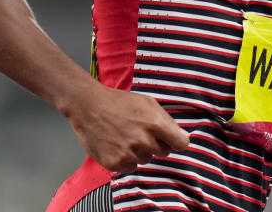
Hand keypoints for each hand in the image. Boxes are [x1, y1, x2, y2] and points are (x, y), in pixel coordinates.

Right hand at [67, 83, 189, 172]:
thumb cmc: (119, 102)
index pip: (181, 144)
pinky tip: (117, 144)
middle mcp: (143, 141)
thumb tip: (183, 137)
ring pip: (145, 160)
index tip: (171, 139)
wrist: (89, 106)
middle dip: (155, 143)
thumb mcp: (148, 103)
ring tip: (125, 135)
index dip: (176, 141)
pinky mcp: (115, 164)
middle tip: (139, 131)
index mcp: (155, 123)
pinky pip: (130, 167)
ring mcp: (128, 154)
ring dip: (139, 151)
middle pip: (163, 152)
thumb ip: (167, 121)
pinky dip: (125, 159)